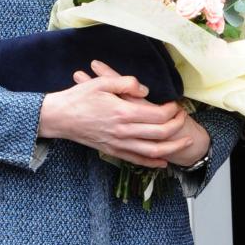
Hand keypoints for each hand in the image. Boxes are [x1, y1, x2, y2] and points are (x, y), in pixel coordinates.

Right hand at [68, 59, 209, 168]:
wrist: (59, 117)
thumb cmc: (79, 97)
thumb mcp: (102, 82)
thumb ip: (126, 82)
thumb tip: (145, 90)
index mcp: (123, 112)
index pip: (157, 115)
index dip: (171, 110)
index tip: (175, 104)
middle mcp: (123, 131)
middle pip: (160, 134)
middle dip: (177, 126)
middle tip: (184, 117)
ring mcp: (118, 143)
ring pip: (152, 151)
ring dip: (172, 147)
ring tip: (185, 141)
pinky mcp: (112, 151)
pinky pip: (136, 160)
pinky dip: (152, 162)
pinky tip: (163, 161)